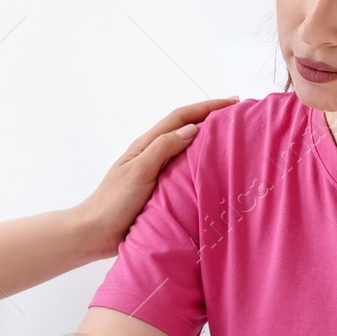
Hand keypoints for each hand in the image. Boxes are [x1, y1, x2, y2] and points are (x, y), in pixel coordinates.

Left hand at [74, 96, 238, 257]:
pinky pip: (185, 173)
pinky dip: (201, 167)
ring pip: (187, 151)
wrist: (96, 233)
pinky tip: (215, 173)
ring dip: (208, 143)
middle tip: (239, 119)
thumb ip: (163, 148)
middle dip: (212, 120)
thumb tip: (192, 129)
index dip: (207, 107)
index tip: (234, 102)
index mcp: (146, 145)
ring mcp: (157, 173)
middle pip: (185, 130)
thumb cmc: (114, 201)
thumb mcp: (139, 170)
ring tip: (233, 142)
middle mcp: (153, 155)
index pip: (181, 118)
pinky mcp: (161, 192)